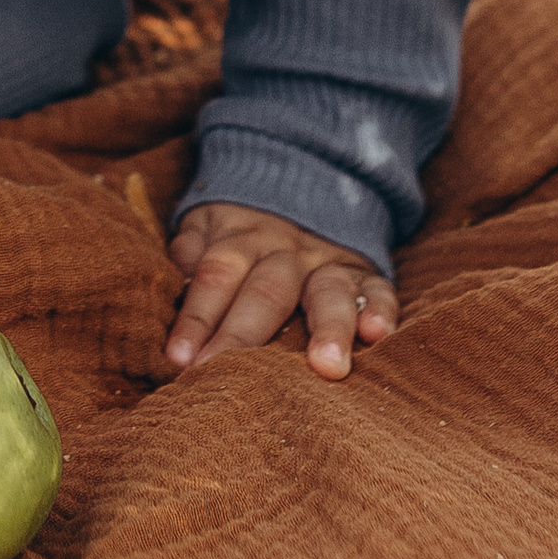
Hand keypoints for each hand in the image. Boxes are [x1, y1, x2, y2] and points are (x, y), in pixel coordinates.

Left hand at [162, 203, 397, 379]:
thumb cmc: (240, 230)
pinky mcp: (366, 273)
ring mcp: (329, 262)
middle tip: (227, 375)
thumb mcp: (206, 225)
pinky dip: (381, 309)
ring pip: (328, 292)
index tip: (179, 360)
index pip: (216, 276)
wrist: (302, 183)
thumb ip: (189, 251)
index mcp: (241, 239)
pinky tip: (378, 335)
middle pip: (266, 292)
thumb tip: (176, 280)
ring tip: (326, 367)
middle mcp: (286, 251)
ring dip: (329, 328)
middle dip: (244, 336)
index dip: (196, 317)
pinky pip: (380, 288)